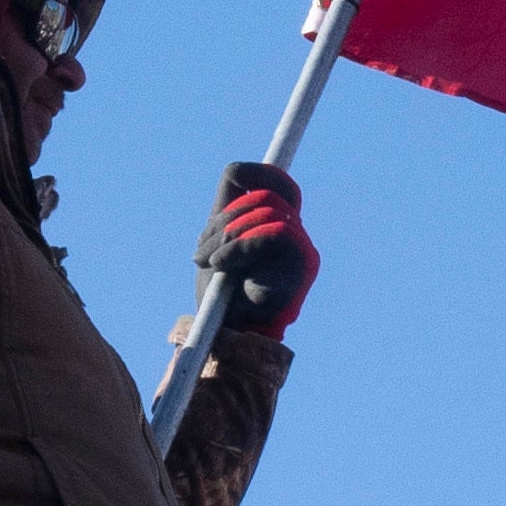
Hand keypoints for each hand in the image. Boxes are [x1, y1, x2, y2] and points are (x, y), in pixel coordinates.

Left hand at [193, 162, 318, 337]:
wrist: (227, 336)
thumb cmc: (221, 292)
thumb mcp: (218, 240)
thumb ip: (229, 209)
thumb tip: (237, 170)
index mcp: (280, 227)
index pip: (280, 184)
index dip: (260, 175)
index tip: (231, 193)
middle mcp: (297, 237)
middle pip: (265, 197)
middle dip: (226, 219)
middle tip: (202, 250)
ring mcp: (303, 253)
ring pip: (268, 213)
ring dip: (228, 235)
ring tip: (209, 262)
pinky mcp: (302, 270)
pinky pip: (273, 234)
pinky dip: (239, 246)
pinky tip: (221, 266)